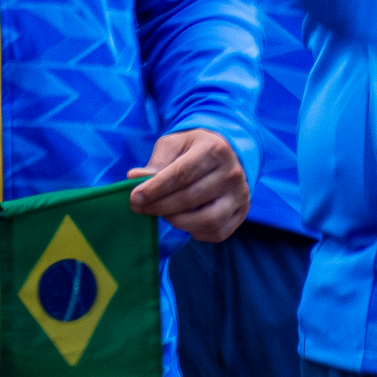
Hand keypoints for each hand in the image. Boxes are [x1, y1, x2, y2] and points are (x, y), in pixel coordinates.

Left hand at [129, 129, 249, 242]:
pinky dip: (195, 231)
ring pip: (207, 219)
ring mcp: (240, 195)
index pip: (182, 174)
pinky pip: (217, 231)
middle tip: (139, 208)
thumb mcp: (175, 145)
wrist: (227, 154)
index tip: (135, 197)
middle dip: (159, 206)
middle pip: (191, 198)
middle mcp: (232, 173)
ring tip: (162, 214)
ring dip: (177, 221)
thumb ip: (156, 162)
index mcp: (214, 149)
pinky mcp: (241, 213)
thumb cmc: (194, 149)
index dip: (156, 188)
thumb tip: (135, 179)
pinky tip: (183, 221)